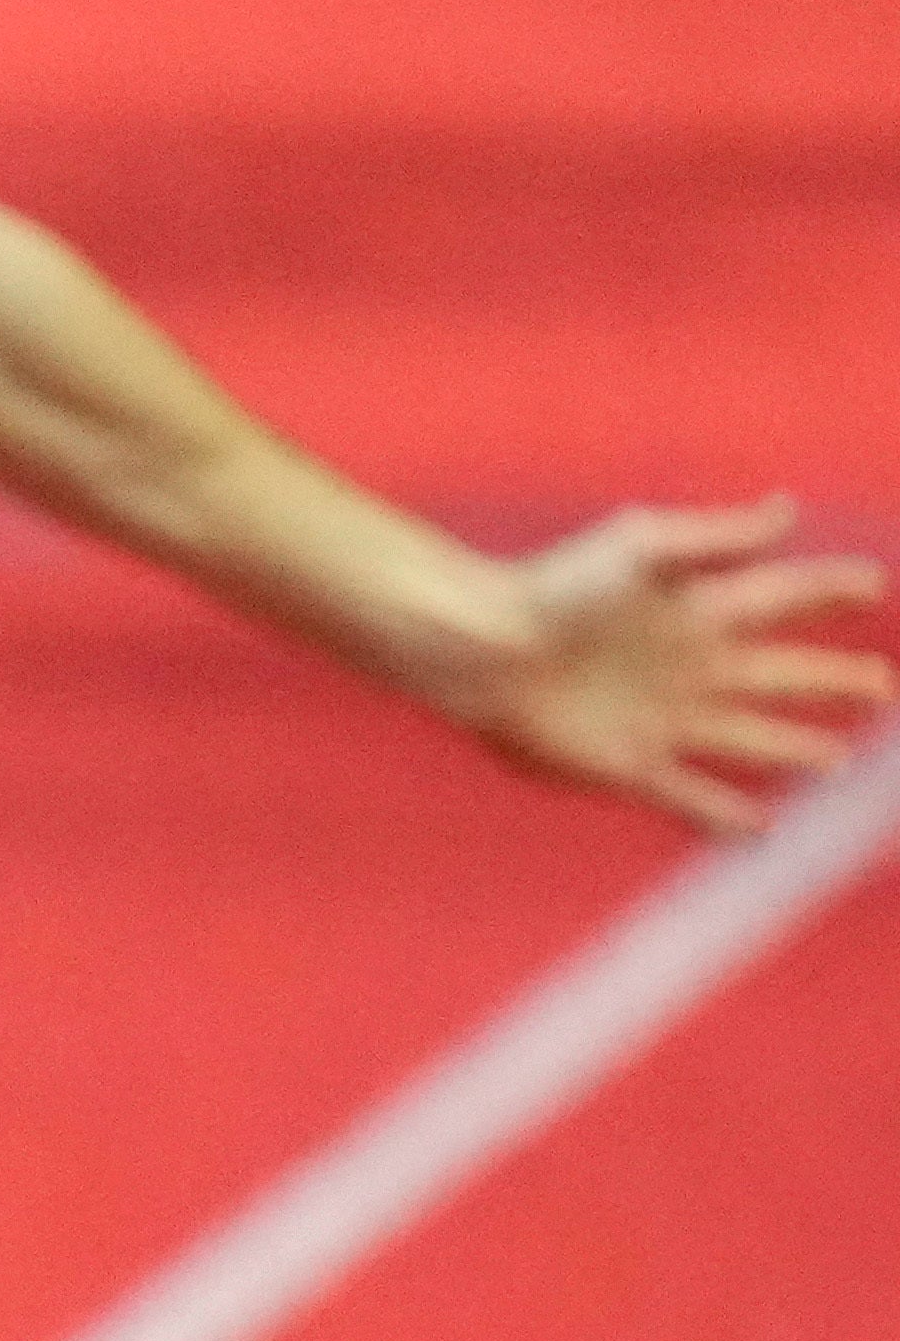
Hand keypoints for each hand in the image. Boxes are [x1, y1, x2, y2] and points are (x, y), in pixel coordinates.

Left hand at [440, 499, 886, 835]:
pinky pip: (689, 796)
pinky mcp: (629, 764)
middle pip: (785, 675)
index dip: (832, 590)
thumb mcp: (641, 546)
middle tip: (885, 689)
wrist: (480, 648)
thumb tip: (791, 511)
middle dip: (836, 682)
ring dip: (797, 748)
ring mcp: (665, 719)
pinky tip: (761, 830)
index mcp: (699, 609)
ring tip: (838, 760)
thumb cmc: (554, 587)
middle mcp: (692, 666)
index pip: (785, 597)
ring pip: (751, 738)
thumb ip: (719, 535)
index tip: (875, 584)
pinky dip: (727, 816)